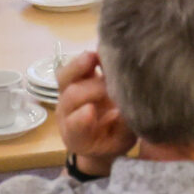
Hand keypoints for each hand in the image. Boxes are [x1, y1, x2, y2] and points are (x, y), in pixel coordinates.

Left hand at [54, 50, 135, 175]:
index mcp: (79, 138)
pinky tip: (100, 51)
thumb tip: (129, 106)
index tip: (91, 110)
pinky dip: (86, 59)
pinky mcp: (74, 80)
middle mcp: (67, 115)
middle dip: (92, 89)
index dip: (80, 118)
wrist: (100, 137)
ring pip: (65, 79)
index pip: (74, 127)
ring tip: (94, 56)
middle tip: (114, 85)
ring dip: (79, 66)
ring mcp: (67, 96)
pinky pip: (73, 67)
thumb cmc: (112, 141)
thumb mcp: (122, 141)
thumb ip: (124, 127)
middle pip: (71, 97)